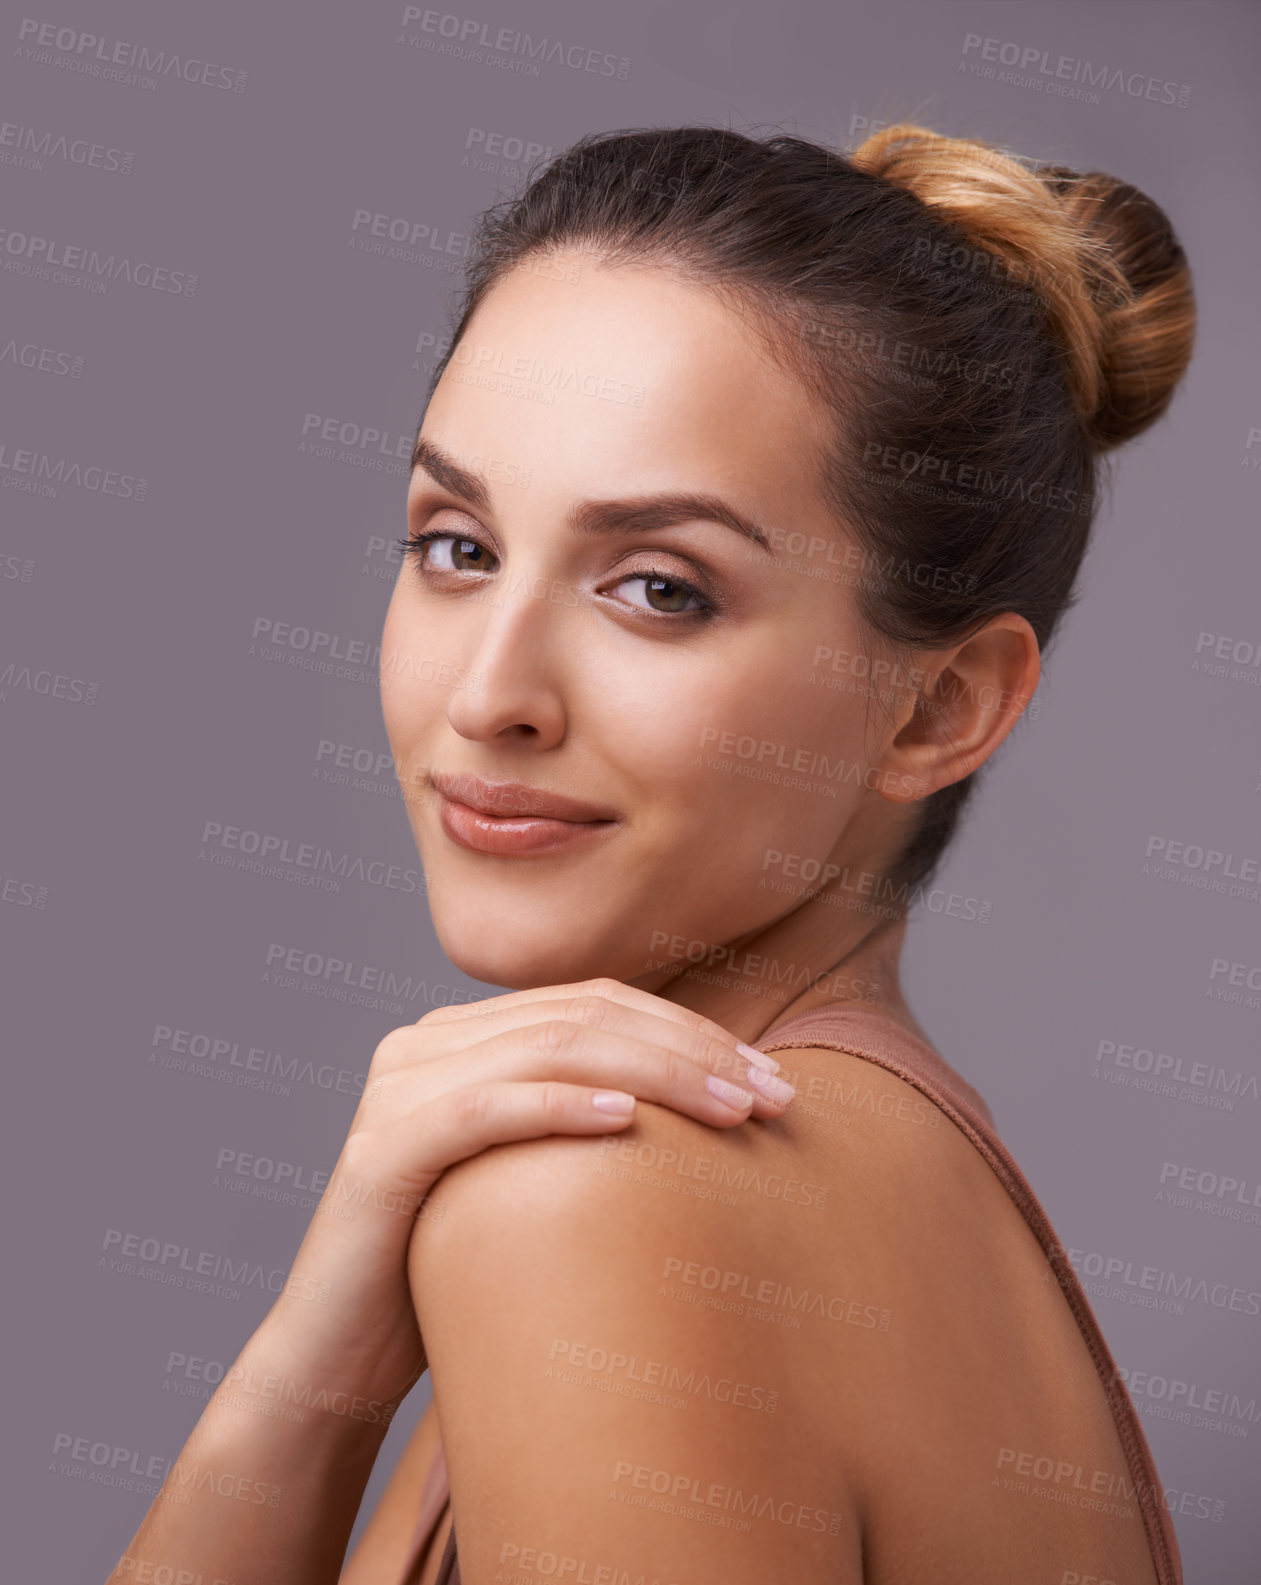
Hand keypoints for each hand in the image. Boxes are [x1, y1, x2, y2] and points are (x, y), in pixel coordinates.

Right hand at [252, 978, 792, 1420]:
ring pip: (546, 1049)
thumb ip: (585, 1120)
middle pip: (581, 1017)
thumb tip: (714, 1105)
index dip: (689, 1030)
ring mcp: (397, 1090)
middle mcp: (425, 1044)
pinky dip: (563, 1106)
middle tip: (771, 1095)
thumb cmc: (451, 1271)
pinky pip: (485, 1109)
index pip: (595, 1004)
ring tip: (730, 1111)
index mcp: (462, 1037)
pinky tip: (631, 1120)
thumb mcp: (529, 1178)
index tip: (770, 1077)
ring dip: (654, 1072)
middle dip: (690, 1050)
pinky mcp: (381, 1152)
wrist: (340, 1358)